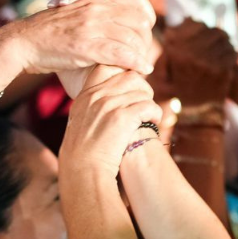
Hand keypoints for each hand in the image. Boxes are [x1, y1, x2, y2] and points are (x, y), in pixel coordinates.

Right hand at [0, 0, 156, 89]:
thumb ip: (96, 8)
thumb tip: (117, 13)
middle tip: (145, 50)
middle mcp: (96, 8)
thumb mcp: (76, 10)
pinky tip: (143, 70)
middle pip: (139, 19)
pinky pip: (121, 54)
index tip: (146, 28)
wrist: (23, 42)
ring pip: (132, 38)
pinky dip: (136, 63)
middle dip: (147, 37)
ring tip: (144, 63)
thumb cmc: (49, 30)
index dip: (147, 13)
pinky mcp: (86, 47)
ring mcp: (91, 27)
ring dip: (143, 53)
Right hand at [59, 67, 162, 183]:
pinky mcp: (122, 118)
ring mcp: (108, 105)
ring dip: (150, 102)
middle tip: (145, 103)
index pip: (106, 68)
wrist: (83, 170)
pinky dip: (155, 113)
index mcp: (85, 95)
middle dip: (142, 88)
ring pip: (141, 91)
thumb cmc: (84, 153)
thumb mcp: (82, 123)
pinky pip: (148, 105)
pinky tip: (153, 122)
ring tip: (150, 116)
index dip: (123, 72)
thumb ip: (94, 108)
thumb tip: (114, 102)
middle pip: (129, 76)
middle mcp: (96, 96)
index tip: (131, 88)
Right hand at [161, 21, 236, 105]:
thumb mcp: (169, 56)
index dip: (205, 26)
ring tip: (225, 46)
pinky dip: (233, 53)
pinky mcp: (223, 73)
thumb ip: (177, 36)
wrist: (189, 106)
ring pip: (226, 42)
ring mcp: (210, 65)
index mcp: (180, 50)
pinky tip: (230, 55)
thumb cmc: (176, 79)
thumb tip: (190, 18)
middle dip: (218, 34)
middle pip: (216, 33)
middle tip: (220, 36)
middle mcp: (195, 56)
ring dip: (226, 43)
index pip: (200, 26)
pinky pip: (233, 54)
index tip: (207, 30)